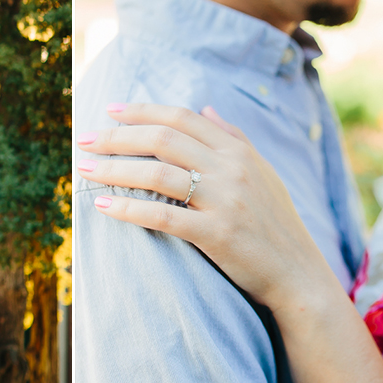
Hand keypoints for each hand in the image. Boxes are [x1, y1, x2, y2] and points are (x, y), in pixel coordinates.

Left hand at [77, 103, 327, 310]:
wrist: (299, 276)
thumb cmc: (276, 224)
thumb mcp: (262, 172)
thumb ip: (234, 137)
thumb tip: (206, 106)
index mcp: (237, 151)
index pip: (181, 118)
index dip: (142, 111)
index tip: (110, 110)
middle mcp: (231, 169)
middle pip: (163, 140)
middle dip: (117, 137)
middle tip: (84, 139)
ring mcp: (225, 201)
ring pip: (157, 174)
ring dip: (114, 169)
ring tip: (84, 169)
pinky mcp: (217, 234)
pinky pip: (162, 216)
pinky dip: (128, 208)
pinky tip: (102, 206)